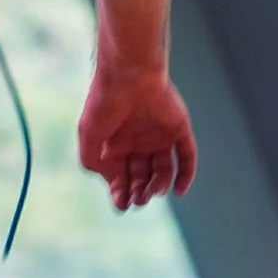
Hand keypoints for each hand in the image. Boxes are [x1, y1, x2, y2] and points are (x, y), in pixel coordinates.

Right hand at [77, 58, 196, 211]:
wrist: (129, 73)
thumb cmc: (105, 101)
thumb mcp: (90, 135)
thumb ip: (94, 162)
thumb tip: (113, 184)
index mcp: (117, 143)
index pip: (122, 176)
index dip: (121, 192)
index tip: (121, 204)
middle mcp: (139, 141)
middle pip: (142, 176)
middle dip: (140, 191)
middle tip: (138, 199)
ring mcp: (160, 135)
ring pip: (164, 170)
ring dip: (159, 186)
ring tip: (152, 192)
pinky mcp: (179, 128)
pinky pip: (187, 156)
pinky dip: (186, 174)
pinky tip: (179, 190)